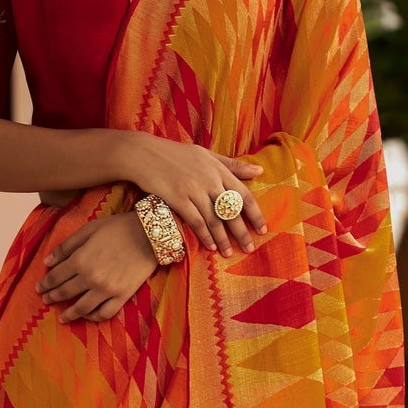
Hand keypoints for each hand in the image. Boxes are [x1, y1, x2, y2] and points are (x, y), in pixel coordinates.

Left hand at [35, 211, 158, 322]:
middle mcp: (90, 277)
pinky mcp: (122, 296)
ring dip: (69, 314)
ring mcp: (106, 289)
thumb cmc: (118, 228)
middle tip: (46, 300)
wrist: (149, 234)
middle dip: (53, 297)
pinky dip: (94, 317)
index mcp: (80, 260)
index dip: (45, 283)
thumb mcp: (88, 230)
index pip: (56, 277)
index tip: (39, 288)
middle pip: (65, 292)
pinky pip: (104, 313)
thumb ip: (66, 246)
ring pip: (82, 308)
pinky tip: (87, 316)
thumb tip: (47, 261)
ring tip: (62, 317)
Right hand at [121, 135, 268, 254]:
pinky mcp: (178, 199)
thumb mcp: (207, 154)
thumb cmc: (176, 154)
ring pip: (214, 220)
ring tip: (229, 253)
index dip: (255, 214)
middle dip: (242, 232)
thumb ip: (232, 165)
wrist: (144, 154)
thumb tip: (259, 171)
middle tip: (249, 248)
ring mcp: (194, 190)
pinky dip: (204, 235)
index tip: (263, 229)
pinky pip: (196, 221)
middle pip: (231, 211)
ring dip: (223, 239)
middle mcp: (209, 180)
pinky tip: (210, 246)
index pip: (243, 194)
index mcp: (219, 169)